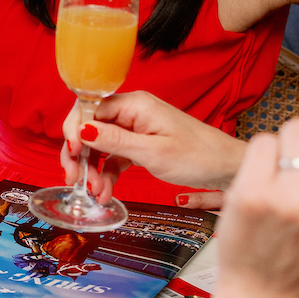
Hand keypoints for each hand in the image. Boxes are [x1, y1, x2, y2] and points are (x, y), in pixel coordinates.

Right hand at [58, 91, 247, 207]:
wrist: (226, 168)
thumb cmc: (199, 156)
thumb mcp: (153, 152)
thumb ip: (115, 141)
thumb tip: (81, 130)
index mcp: (135, 104)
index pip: (89, 109)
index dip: (75, 131)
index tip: (72, 155)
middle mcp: (132, 112)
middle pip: (89, 127)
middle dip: (79, 154)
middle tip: (73, 178)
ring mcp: (135, 128)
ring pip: (99, 144)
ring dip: (92, 169)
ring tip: (95, 192)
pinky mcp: (139, 144)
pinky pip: (114, 156)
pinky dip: (107, 173)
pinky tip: (106, 191)